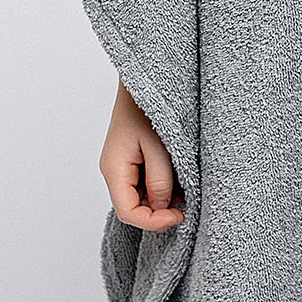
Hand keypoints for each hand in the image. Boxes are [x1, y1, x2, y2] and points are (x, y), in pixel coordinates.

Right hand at [100, 81, 183, 229]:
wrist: (144, 80)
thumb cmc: (148, 106)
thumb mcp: (160, 145)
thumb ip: (160, 179)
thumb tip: (161, 206)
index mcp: (114, 169)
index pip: (128, 213)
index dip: (154, 222)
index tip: (180, 216)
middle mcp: (114, 171)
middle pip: (134, 208)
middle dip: (161, 210)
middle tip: (187, 200)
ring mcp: (123, 166)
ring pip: (142, 197)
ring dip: (163, 198)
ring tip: (184, 183)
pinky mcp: (132, 161)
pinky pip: (146, 183)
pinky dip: (163, 185)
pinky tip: (178, 174)